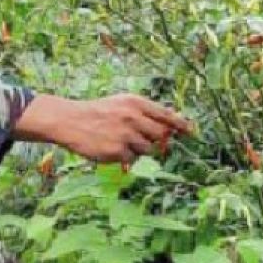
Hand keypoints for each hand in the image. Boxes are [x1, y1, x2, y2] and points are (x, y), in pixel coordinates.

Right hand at [16, 94, 193, 163]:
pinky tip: (112, 150)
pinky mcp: (117, 150)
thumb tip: (170, 127)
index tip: (192, 132)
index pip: (166, 115)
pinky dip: (125, 158)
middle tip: (143, 140)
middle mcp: (133, 117)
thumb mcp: (122, 104)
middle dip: (157, 141)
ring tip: (122, 142)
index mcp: (136, 103)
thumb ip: (144, 113)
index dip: (181, 125)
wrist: (70, 120)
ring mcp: (126, 134)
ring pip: (147, 149)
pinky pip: (132, 159)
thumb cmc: (98, 112)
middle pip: (160, 135)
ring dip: (139, 149)